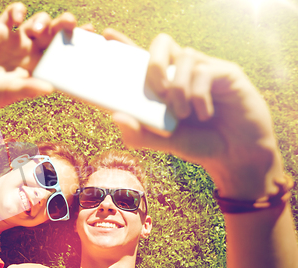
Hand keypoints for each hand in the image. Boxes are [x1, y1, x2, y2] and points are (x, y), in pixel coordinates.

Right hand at [0, 3, 76, 108]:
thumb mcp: (12, 93)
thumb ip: (28, 88)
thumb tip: (49, 88)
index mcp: (42, 64)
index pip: (64, 49)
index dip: (78, 40)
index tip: (91, 33)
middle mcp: (33, 49)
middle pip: (55, 31)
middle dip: (65, 24)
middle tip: (70, 23)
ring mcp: (18, 38)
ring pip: (38, 20)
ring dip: (42, 21)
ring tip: (37, 31)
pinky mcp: (0, 30)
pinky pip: (11, 13)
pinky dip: (17, 11)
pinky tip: (17, 17)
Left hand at [105, 31, 283, 199]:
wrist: (236, 156)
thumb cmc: (199, 145)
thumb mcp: (164, 143)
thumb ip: (139, 134)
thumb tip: (115, 116)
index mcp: (165, 84)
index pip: (142, 58)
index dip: (125, 44)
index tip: (107, 35)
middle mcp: (182, 72)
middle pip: (162, 43)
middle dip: (152, 63)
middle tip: (158, 92)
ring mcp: (205, 69)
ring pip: (182, 58)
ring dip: (177, 88)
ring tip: (182, 114)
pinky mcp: (226, 72)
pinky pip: (204, 72)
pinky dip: (198, 96)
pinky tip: (205, 114)